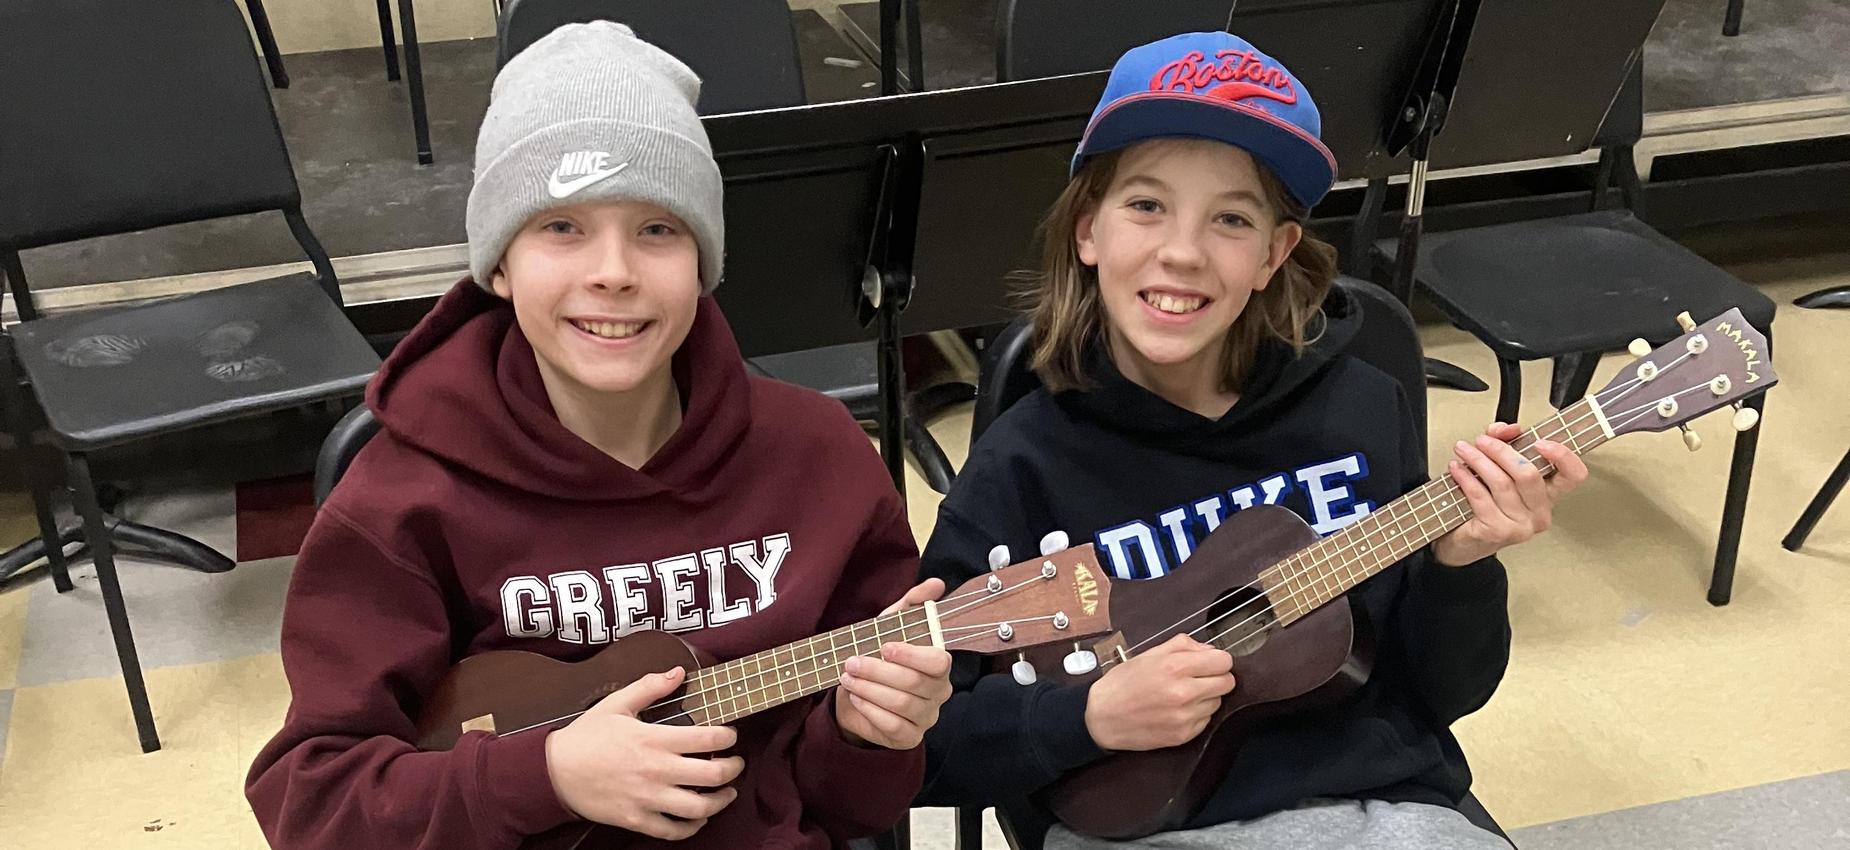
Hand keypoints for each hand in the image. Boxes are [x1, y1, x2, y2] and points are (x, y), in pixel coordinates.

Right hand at [545, 667, 743, 838]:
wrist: (554, 772)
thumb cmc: (586, 736)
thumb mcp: (616, 703)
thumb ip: (650, 686)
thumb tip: (677, 673)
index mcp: (654, 739)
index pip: (707, 739)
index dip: (728, 737)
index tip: (731, 735)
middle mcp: (656, 770)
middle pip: (712, 775)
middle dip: (733, 769)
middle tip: (737, 763)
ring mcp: (647, 798)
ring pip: (699, 807)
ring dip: (720, 801)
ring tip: (727, 793)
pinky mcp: (636, 820)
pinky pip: (673, 830)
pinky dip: (692, 827)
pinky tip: (699, 817)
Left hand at [836, 578, 953, 748]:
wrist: (859, 695)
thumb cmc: (880, 659)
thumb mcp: (891, 626)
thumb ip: (913, 603)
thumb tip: (936, 585)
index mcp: (939, 666)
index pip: (939, 662)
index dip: (912, 655)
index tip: (885, 646)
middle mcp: (939, 693)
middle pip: (913, 683)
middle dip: (877, 671)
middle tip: (851, 662)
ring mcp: (926, 718)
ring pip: (901, 704)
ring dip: (869, 689)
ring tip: (847, 678)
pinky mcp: (909, 737)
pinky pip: (893, 726)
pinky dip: (871, 710)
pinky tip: (856, 698)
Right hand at [1084, 634, 1233, 751]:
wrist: (1101, 718)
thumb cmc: (1123, 684)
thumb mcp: (1149, 654)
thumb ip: (1183, 646)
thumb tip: (1210, 650)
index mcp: (1175, 666)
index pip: (1223, 661)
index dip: (1218, 660)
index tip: (1210, 663)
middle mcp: (1184, 692)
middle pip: (1227, 682)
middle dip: (1216, 678)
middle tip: (1199, 678)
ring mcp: (1185, 717)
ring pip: (1218, 702)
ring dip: (1206, 697)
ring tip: (1183, 696)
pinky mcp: (1184, 735)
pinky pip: (1206, 720)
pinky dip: (1197, 715)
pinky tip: (1177, 710)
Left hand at [1433, 422, 1588, 566]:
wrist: (1465, 541)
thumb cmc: (1486, 504)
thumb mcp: (1499, 468)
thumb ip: (1504, 443)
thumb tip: (1504, 428)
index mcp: (1549, 495)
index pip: (1574, 476)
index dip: (1564, 457)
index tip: (1541, 441)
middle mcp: (1540, 513)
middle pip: (1528, 474)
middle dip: (1501, 451)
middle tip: (1481, 441)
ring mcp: (1521, 526)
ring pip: (1501, 483)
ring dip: (1478, 461)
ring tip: (1464, 450)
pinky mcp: (1498, 532)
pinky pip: (1481, 496)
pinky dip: (1466, 478)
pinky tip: (1457, 469)